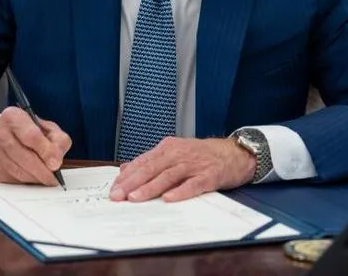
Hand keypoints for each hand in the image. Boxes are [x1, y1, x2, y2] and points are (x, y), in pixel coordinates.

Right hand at [0, 107, 71, 185]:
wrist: (4, 135)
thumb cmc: (29, 131)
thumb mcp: (48, 128)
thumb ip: (58, 140)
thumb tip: (55, 161)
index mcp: (13, 116)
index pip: (31, 136)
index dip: (46, 152)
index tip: (56, 164)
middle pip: (24, 156)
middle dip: (42, 170)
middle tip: (53, 178)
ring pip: (18, 170)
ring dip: (35, 178)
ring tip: (46, 178)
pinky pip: (11, 179)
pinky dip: (26, 181)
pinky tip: (33, 176)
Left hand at [109, 137, 255, 202]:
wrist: (234, 153)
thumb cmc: (202, 155)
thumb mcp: (175, 153)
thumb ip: (151, 161)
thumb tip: (125, 168)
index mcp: (168, 148)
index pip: (143, 162)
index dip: (126, 176)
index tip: (113, 188)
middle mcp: (179, 154)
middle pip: (152, 168)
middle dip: (132, 183)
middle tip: (117, 195)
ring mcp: (194, 164)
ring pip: (168, 176)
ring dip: (150, 187)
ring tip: (135, 197)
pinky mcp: (209, 175)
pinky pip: (194, 184)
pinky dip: (181, 191)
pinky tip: (169, 198)